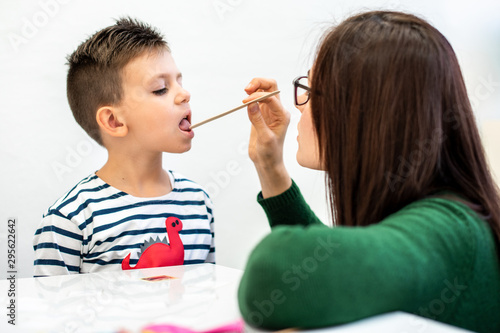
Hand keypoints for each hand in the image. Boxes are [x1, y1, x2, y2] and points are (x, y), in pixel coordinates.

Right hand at [244, 78, 291, 197]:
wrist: (268, 162)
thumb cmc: (270, 153)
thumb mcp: (264, 138)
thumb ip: (258, 120)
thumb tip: (250, 104)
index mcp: (282, 115)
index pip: (271, 97)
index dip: (258, 96)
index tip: (246, 101)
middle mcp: (277, 110)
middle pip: (270, 86)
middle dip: (258, 83)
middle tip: (246, 89)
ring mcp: (269, 111)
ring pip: (263, 90)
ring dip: (254, 88)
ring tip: (245, 94)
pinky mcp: (260, 114)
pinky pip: (256, 99)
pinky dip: (250, 97)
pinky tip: (245, 102)